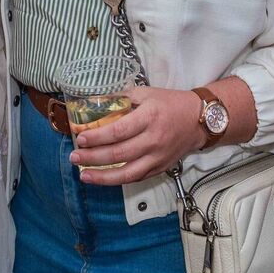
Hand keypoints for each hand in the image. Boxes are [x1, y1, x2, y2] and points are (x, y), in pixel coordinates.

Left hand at [69, 86, 206, 185]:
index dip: (97, 136)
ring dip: (103, 177)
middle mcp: (154, 140)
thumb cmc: (170, 103)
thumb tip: (93, 103)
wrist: (199, 120)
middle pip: (119, 154)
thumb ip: (120, 98)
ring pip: (128, 173)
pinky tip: (103, 178)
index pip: (118, 131)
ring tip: (83, 175)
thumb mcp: (145, 93)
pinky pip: (137, 178)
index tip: (80, 137)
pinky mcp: (160, 168)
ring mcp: (158, 157)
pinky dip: (118, 180)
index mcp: (149, 117)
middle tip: (74, 157)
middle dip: (93, 158)